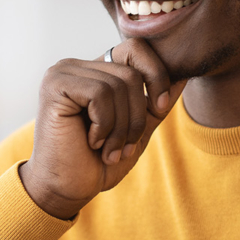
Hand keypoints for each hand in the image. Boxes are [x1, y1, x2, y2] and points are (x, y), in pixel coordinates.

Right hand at [21, 39, 187, 218]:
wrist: (66, 190)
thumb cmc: (97, 163)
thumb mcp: (137, 130)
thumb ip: (155, 103)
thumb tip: (183, 75)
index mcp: (93, 72)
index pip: (136, 49)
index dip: (156, 76)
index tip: (160, 109)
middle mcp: (76, 66)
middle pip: (132, 73)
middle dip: (137, 116)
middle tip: (123, 146)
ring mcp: (63, 73)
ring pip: (119, 85)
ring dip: (120, 127)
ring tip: (107, 150)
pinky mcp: (55, 85)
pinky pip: (100, 94)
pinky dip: (104, 125)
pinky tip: (91, 142)